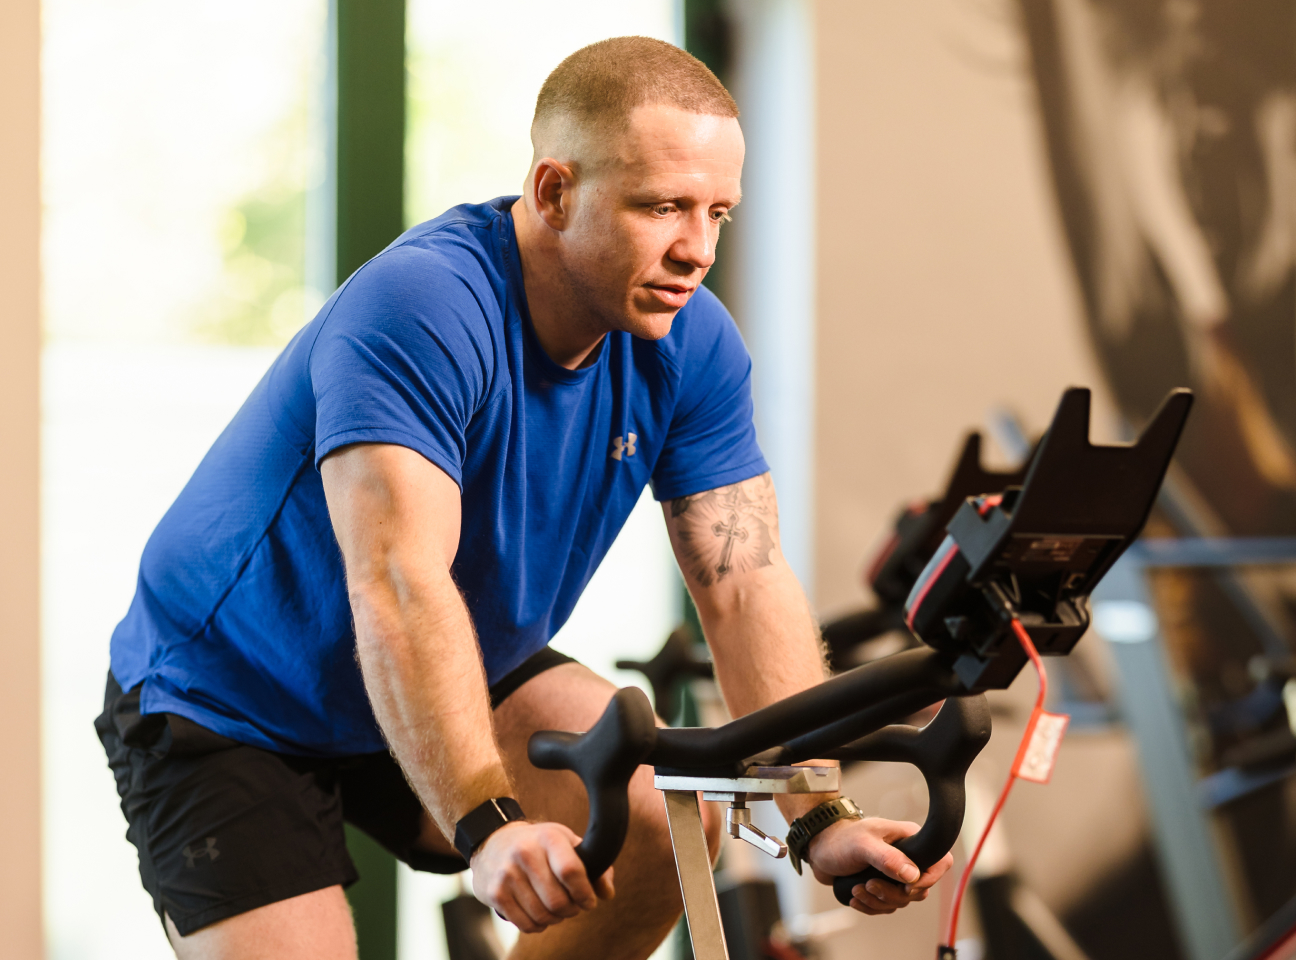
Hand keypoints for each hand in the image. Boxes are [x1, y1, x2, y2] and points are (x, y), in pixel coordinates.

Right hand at [470, 821, 614, 932]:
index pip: (571, 871)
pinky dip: (538, 925)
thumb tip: (607, 893)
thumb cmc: (538, 844)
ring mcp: (507, 874)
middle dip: (571, 910)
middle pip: (558, 901)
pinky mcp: (495, 893)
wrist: (494, 842)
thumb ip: (593, 865)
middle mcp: (525, 853)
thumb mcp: (566, 842)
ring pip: (542, 916)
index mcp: (548, 837)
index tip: (589, 901)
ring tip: (555, 908)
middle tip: (572, 905)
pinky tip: (538, 912)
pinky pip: (525, 924)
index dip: (585, 893)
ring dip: (555, 919)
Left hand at [806, 817, 952, 914]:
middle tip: (870, 885)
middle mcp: (906, 857)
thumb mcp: (862, 845)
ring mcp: (894, 873)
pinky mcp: (882, 885)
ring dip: (878, 901)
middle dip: (893, 894)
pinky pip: (886, 906)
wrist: (819, 848)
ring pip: (901, 901)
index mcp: (909, 839)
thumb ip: (888, 858)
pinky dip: (870, 906)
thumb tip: (913, 875)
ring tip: (857, 889)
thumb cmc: (840, 839)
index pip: (941, 861)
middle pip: (920, 889)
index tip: (907, 886)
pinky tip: (855, 897)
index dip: (930, 878)